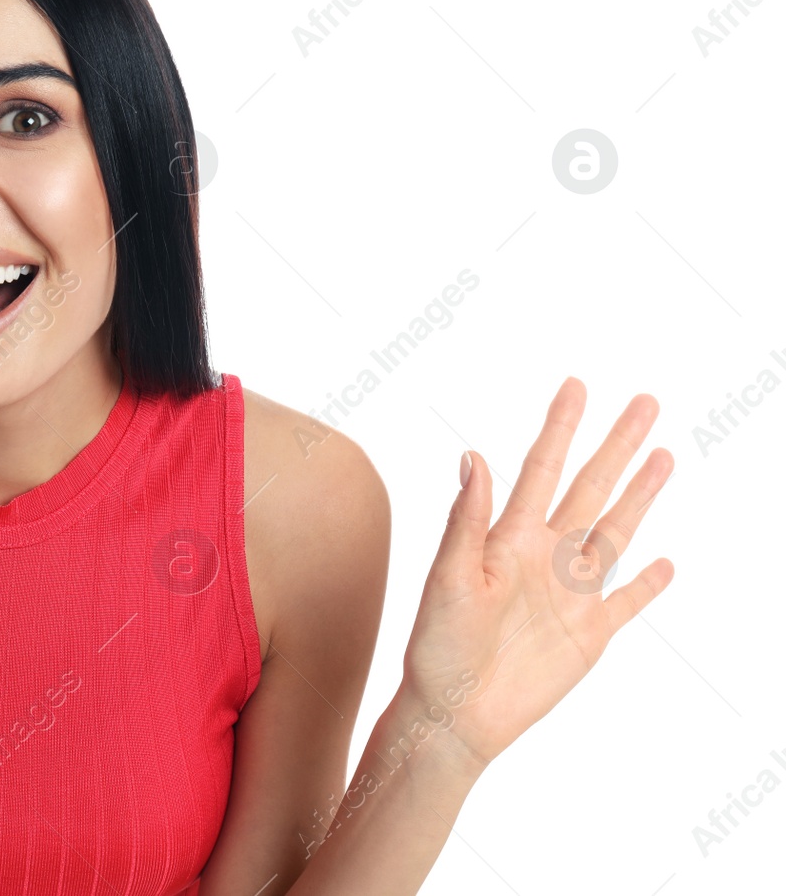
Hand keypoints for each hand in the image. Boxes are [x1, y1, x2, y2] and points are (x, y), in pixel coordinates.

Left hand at [401, 377, 674, 769]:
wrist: (453, 716)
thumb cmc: (437, 648)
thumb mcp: (448, 578)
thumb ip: (467, 520)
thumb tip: (473, 455)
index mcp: (508, 539)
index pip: (541, 470)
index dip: (560, 428)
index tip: (576, 386)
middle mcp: (543, 558)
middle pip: (590, 488)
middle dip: (617, 446)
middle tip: (646, 402)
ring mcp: (569, 595)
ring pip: (614, 533)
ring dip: (640, 496)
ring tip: (663, 456)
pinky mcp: (588, 635)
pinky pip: (626, 604)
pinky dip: (648, 586)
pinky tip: (666, 563)